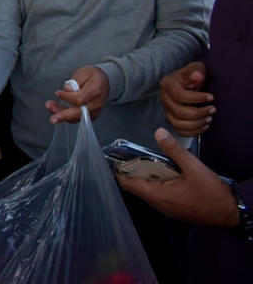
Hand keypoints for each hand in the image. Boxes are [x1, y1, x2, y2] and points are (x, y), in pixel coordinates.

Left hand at [46, 65, 108, 122]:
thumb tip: (67, 89)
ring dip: (61, 115)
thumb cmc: (92, 76)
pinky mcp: (90, 116)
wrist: (103, 82)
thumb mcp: (84, 72)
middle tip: (52, 117)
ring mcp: (94, 111)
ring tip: (50, 107)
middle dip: (63, 115)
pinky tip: (57, 110)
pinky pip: (77, 119)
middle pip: (79, 112)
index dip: (67, 97)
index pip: (81, 98)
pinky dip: (66, 116)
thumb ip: (76, 80)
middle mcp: (96, 103)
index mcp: (96, 91)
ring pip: (76, 117)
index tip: (57, 92)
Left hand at [118, 127, 238, 227]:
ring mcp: (166, 208)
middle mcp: (158, 204)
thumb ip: (174, 150)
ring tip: (148, 160)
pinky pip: (158, 195)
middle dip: (133, 170)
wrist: (230, 213)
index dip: (120, 170)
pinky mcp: (175, 209)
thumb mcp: (193, 167)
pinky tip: (165, 171)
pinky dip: (156, 183)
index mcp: (158, 195)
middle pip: (136, 186)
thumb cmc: (212, 193)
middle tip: (133, 154)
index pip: (128, 184)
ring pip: (148, 190)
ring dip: (146, 176)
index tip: (117, 157)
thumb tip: (158, 132)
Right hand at [160, 61, 214, 136]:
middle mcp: (164, 99)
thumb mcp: (197, 68)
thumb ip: (197, 71)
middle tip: (213, 109)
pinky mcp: (173, 120)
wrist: (192, 82)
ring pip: (177, 124)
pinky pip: (180, 131)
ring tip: (209, 118)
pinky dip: (193, 132)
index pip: (178, 95)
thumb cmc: (195, 75)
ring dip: (196, 124)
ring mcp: (167, 111)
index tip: (211, 97)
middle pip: (177, 112)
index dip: (196, 98)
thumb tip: (197, 76)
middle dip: (198, 113)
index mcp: (168, 85)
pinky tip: (204, 125)